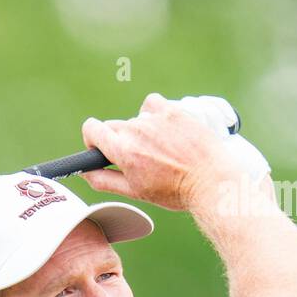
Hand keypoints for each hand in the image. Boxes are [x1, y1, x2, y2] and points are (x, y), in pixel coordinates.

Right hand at [79, 93, 246, 212]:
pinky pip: (152, 104)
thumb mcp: (135, 192)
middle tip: (138, 157)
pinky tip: (164, 128)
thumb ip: (104, 180)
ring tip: (160, 148)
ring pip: (134, 119)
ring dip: (140, 131)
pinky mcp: (173, 111)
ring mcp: (156, 119)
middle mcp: (137, 131)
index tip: (101, 147)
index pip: (91, 128)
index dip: (92, 138)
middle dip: (119, 140)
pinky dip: (153, 113)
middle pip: (113, 126)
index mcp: (123, 151)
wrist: (211, 180)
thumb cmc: (174, 191)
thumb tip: (85, 171)